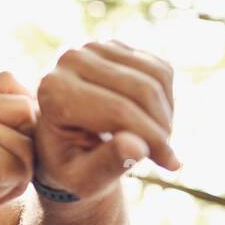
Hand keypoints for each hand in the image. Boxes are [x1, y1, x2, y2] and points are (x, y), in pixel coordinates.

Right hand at [0, 71, 36, 224]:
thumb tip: (34, 110)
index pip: (6, 80)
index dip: (25, 106)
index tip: (23, 136)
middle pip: (24, 107)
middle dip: (27, 143)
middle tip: (7, 170)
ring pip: (27, 143)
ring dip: (19, 173)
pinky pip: (21, 168)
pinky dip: (11, 190)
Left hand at [34, 39, 178, 199]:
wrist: (62, 144)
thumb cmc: (71, 167)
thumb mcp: (85, 177)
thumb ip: (108, 164)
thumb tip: (137, 147)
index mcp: (53, 92)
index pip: (119, 111)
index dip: (152, 139)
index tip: (171, 165)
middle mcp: (70, 61)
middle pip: (142, 90)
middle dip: (162, 127)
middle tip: (164, 154)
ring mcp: (93, 48)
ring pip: (157, 78)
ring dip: (166, 114)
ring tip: (156, 141)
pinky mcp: (115, 47)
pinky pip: (161, 70)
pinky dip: (167, 99)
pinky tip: (151, 121)